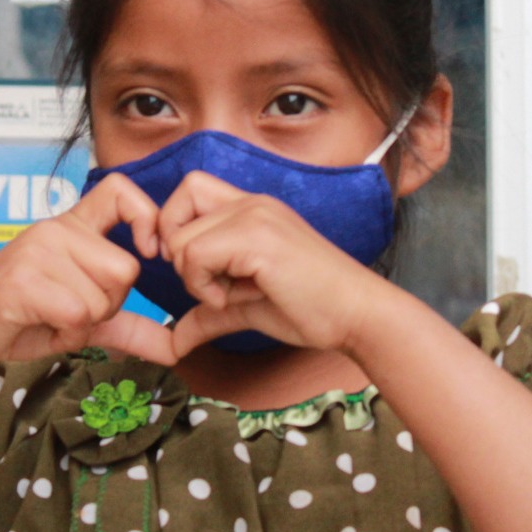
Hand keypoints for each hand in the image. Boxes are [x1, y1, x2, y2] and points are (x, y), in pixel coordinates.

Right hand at [0, 172, 165, 376]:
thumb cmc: (16, 317)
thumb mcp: (78, 318)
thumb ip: (126, 325)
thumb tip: (176, 348)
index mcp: (70, 226)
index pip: (120, 190)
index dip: (146, 216)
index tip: (149, 249)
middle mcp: (55, 229)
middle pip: (126, 269)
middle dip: (108, 306)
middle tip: (70, 311)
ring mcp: (37, 251)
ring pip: (103, 297)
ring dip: (83, 324)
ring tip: (49, 317)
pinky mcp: (22, 281)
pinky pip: (78, 314)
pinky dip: (65, 334)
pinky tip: (38, 325)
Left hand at [154, 170, 382, 357]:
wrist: (358, 315)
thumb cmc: (312, 308)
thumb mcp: (246, 306)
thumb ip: (208, 314)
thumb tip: (175, 342)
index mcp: (251, 208)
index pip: (188, 189)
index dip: (173, 226)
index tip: (186, 267)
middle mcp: (251, 202)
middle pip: (175, 209)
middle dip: (179, 257)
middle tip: (212, 284)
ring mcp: (255, 215)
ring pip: (180, 239)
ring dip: (194, 277)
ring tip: (232, 295)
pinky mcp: (258, 238)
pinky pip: (195, 256)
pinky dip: (204, 286)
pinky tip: (239, 298)